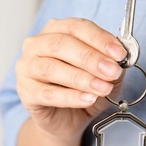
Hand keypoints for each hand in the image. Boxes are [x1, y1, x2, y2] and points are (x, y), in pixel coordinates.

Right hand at [16, 18, 126, 141]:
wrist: (65, 119)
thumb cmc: (81, 90)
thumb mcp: (102, 75)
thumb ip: (110, 64)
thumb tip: (120, 60)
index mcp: (55, 31)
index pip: (76, 27)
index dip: (99, 38)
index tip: (119, 52)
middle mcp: (36, 45)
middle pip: (60, 44)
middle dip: (90, 57)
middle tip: (112, 71)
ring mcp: (26, 68)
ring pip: (51, 67)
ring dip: (81, 78)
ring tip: (102, 88)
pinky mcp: (25, 92)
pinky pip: (46, 93)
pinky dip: (69, 97)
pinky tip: (87, 99)